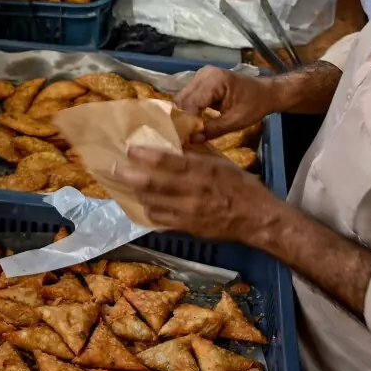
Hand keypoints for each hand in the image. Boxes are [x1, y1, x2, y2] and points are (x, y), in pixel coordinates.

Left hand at [114, 144, 282, 244]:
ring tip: (124, 184)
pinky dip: (148, 211)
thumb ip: (197, 155)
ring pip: (152, 203)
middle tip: (113, 168)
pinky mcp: (188, 228)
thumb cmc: (241, 187)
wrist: (257, 219)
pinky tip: (142, 204)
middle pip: (152, 184)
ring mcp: (188, 213)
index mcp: (203, 171)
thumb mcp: (221, 164)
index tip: (128, 148)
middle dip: (129, 175)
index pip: (167, 162)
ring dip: (135, 193)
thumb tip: (175, 142)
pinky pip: (160, 220)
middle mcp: (192, 192)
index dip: (144, 155)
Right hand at [172, 65, 282, 138]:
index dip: (186, 121)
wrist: (266, 92)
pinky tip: (194, 120)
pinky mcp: (202, 79)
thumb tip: (192, 139)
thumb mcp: (237, 121)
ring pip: (183, 97)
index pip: (191, 102)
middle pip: (183, 98)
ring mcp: (202, 74)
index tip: (185, 138)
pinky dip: (189, 108)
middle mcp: (204, 74)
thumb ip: (214, 129)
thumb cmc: (255, 105)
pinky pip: (189, 95)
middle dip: (183, 117)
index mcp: (215, 81)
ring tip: (189, 129)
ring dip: (185, 113)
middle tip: (185, 136)